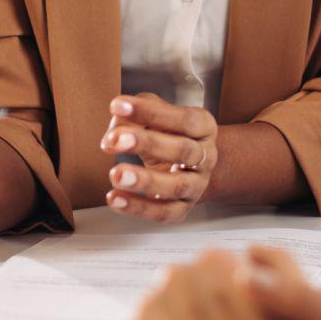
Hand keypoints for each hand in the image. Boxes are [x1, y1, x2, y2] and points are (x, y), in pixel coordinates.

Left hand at [101, 93, 217, 223]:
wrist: (190, 166)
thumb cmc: (170, 135)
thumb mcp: (158, 114)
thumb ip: (138, 112)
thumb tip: (118, 118)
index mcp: (204, 127)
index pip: (183, 119)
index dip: (152, 112)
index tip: (119, 106)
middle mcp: (205, 156)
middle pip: (182, 150)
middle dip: (146, 144)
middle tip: (115, 139)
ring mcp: (196, 185)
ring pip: (175, 186)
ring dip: (143, 181)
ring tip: (116, 174)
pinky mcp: (182, 208)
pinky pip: (163, 212)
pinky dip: (138, 208)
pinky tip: (116, 198)